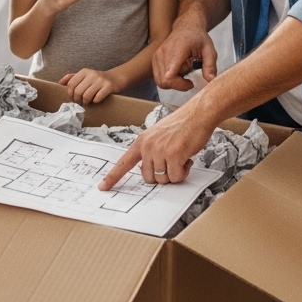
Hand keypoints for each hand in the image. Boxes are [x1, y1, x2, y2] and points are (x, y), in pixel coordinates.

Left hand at [60, 69, 122, 104]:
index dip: (70, 93)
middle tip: (80, 101)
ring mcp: (101, 80)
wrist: (116, 78)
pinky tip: (96, 99)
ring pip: (87, 96)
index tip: (73, 97)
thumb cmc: (98, 79)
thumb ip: (72, 78)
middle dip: (78, 99)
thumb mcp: (85, 75)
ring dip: (86, 102)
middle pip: (78, 91)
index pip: (71, 84)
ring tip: (88, 101)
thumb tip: (60, 83)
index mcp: (84, 71)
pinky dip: (95, 101)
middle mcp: (92, 74)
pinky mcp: (109, 86)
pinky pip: (97, 98)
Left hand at [99, 104, 213, 189]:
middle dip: (161, 176)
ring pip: (163, 180)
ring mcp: (160, 150)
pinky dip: (183, 172)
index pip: (123, 162)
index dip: (113, 177)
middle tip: (172, 164)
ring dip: (174, 174)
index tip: (103, 187)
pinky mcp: (174, 155)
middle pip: (148, 178)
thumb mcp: (158, 135)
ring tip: (181, 159)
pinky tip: (187, 159)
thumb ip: (151, 151)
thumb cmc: (182, 125)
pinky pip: (176, 177)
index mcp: (141, 141)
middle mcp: (147, 146)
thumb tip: (150, 172)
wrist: (198, 114)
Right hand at [151, 21, 216, 90]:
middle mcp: (164, 53)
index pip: (170, 75)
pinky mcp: (154, 59)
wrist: (185, 26)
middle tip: (189, 79)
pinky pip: (158, 78)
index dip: (179, 84)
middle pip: (165, 81)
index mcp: (178, 49)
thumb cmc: (197, 38)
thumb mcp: (209, 50)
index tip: (191, 82)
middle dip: (178, 85)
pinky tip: (177, 71)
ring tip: (183, 71)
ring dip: (173, 82)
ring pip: (161, 81)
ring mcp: (157, 56)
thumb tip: (211, 80)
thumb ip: (210, 66)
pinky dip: (168, 79)